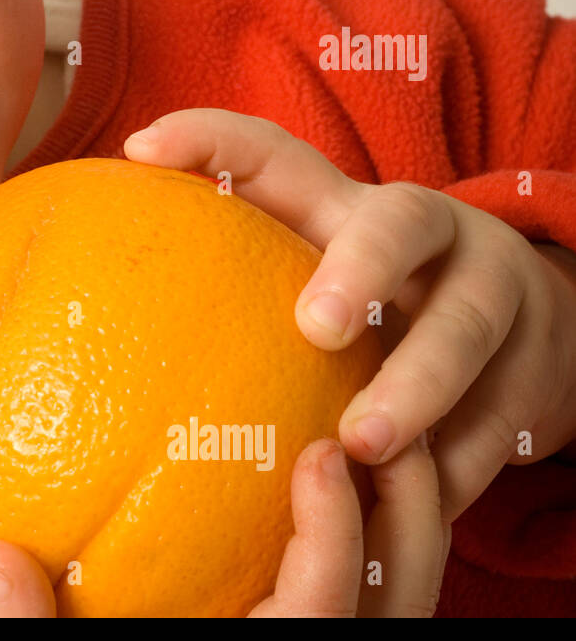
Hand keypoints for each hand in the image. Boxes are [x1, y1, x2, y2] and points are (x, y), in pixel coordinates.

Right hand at [0, 438, 449, 616]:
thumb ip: (25, 638)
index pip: (322, 614)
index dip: (335, 534)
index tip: (320, 455)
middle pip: (399, 600)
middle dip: (410, 508)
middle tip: (385, 420)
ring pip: (401, 602)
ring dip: (405, 520)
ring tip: (380, 437)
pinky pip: (373, 602)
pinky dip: (378, 544)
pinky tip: (346, 489)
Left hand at [122, 108, 575, 521]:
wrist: (518, 325)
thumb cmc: (375, 295)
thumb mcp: (312, 261)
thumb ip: (229, 252)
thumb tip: (107, 248)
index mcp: (349, 202)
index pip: (276, 155)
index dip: (211, 140)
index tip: (143, 152)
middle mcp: (429, 232)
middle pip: (397, 226)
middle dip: (359, 268)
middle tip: (316, 326)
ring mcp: (494, 293)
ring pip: (464, 327)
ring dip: (417, 386)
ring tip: (364, 444)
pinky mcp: (537, 365)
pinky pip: (502, 414)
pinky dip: (459, 458)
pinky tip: (411, 500)